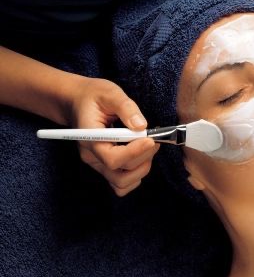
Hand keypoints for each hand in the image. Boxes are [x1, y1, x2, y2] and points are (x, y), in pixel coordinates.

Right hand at [68, 77, 158, 195]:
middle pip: (120, 174)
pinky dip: (135, 174)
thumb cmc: (93, 96)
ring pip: (122, 183)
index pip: (112, 159)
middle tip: (154, 139)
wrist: (77, 101)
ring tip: (147, 148)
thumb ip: (126, 108)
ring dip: (141, 169)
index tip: (150, 139)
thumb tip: (141, 126)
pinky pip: (121, 183)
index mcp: (90, 138)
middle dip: (143, 158)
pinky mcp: (105, 166)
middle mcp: (91, 156)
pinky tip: (141, 155)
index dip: (135, 152)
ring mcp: (97, 164)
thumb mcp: (110, 93)